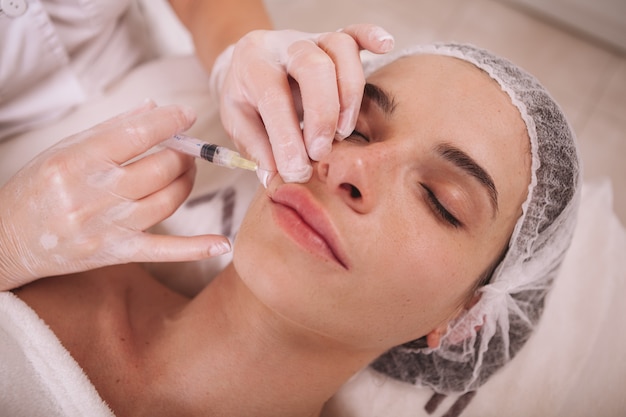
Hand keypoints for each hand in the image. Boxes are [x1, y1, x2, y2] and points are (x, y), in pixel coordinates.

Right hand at [0, 101, 230, 289]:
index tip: (185, 114)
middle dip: (181, 155)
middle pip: (159, 169)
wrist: (8, 240)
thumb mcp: (64, 150)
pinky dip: (196, 248)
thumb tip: (154, 109)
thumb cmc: (36, 189)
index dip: (169, 122)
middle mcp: (93, 195)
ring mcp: (107, 228)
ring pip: (167, 201)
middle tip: (184, 149)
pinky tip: (222, 243)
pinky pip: (164, 250)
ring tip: (186, 170)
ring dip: (186, 181)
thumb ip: (110, 129)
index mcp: (76, 162)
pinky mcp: (116, 254)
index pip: (136, 135)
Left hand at [210, 24, 393, 183]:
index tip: (297, 172)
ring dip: (348, 95)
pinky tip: (385, 45)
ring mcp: (311, 38)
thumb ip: (257, 148)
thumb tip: (276, 177)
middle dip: (322, 116)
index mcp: (253, 63)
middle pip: (313, 66)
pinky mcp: (332, 40)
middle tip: (320, 153)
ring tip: (342, 133)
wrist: (250, 68)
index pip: (274, 98)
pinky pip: (355, 31)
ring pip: (341, 49)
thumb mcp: (237, 123)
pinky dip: (371, 36)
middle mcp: (284, 45)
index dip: (287, 139)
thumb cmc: (247, 100)